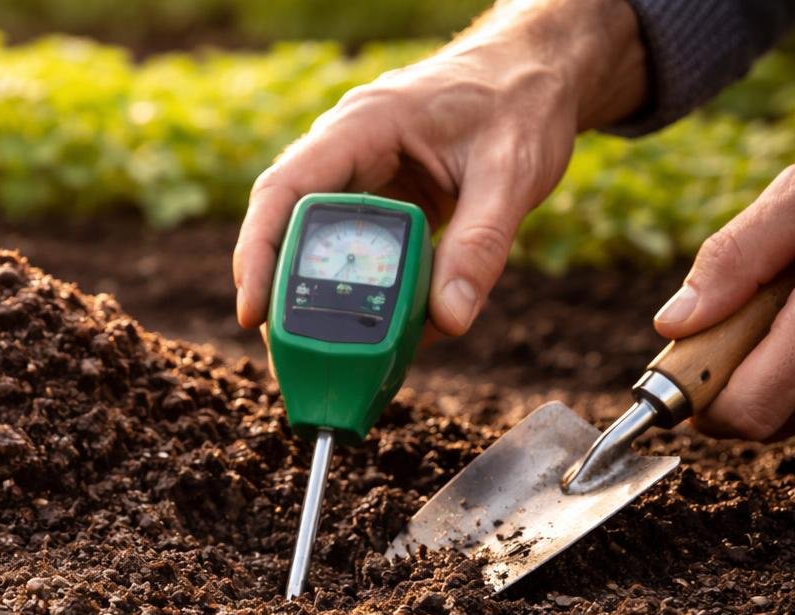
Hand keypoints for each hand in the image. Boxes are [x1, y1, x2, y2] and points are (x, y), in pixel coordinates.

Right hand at [232, 0, 645, 337]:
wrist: (542, 72)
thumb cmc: (522, 102)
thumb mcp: (512, 172)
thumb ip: (480, 245)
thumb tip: (449, 323)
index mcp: (362, 127)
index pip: (285, 190)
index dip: (259, 252)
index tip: (253, 312)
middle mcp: (348, 152)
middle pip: (289, 228)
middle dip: (283, 294)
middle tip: (292, 359)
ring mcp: (363, 180)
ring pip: (320, 247)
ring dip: (321, 302)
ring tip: (330, 361)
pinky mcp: (385, 206)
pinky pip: (359, 255)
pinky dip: (365, 296)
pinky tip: (382, 339)